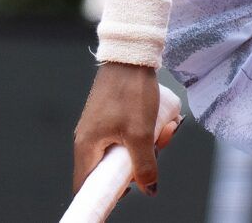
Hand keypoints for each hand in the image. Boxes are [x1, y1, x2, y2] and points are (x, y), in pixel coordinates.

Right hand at [73, 63, 175, 196]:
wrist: (131, 56)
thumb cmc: (131, 93)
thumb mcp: (141, 134)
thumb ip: (144, 166)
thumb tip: (149, 190)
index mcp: (86, 147)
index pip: (86, 185)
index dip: (104, 194)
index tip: (128, 190)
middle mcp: (88, 139)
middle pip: (110, 169)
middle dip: (138, 166)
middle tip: (157, 153)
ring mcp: (99, 127)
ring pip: (123, 151)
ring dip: (147, 148)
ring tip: (165, 129)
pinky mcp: (110, 117)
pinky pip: (127, 136)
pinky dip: (145, 134)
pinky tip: (162, 122)